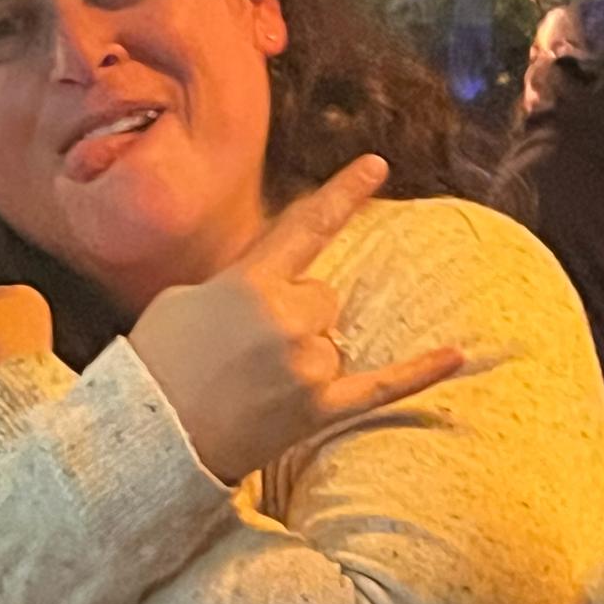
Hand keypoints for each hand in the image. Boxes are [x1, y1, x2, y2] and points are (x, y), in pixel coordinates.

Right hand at [129, 155, 461, 482]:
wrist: (147, 439)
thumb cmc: (155, 364)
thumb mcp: (183, 298)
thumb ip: (237, 282)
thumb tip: (270, 287)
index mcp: (249, 282)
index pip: (307, 226)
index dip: (343, 193)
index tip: (377, 164)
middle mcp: (286, 319)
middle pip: (322, 297)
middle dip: (293, 314)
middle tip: (244, 349)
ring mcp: (307, 365)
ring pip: (331, 341)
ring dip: (303, 354)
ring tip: (251, 383)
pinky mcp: (319, 409)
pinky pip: (381, 385)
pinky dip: (418, 372)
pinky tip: (456, 354)